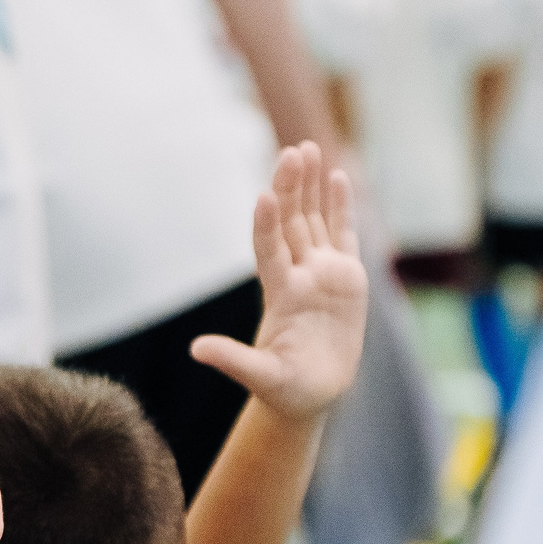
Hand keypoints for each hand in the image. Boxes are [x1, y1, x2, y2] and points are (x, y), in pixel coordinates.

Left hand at [191, 142, 366, 422]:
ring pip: (314, 219)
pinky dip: (340, 206)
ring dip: (311, 185)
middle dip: (291, 187)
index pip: (269, 250)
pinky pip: (343, 234)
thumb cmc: (285, 389)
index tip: (263, 196)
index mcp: (280, 294)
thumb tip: (196, 350)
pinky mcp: (346, 277)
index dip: (266, 224)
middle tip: (291, 151)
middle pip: (292, 222)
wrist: (311, 395)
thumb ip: (233, 360)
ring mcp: (321, 273)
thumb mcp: (261, 377)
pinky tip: (337, 176)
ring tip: (307, 149)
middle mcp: (298, 275)